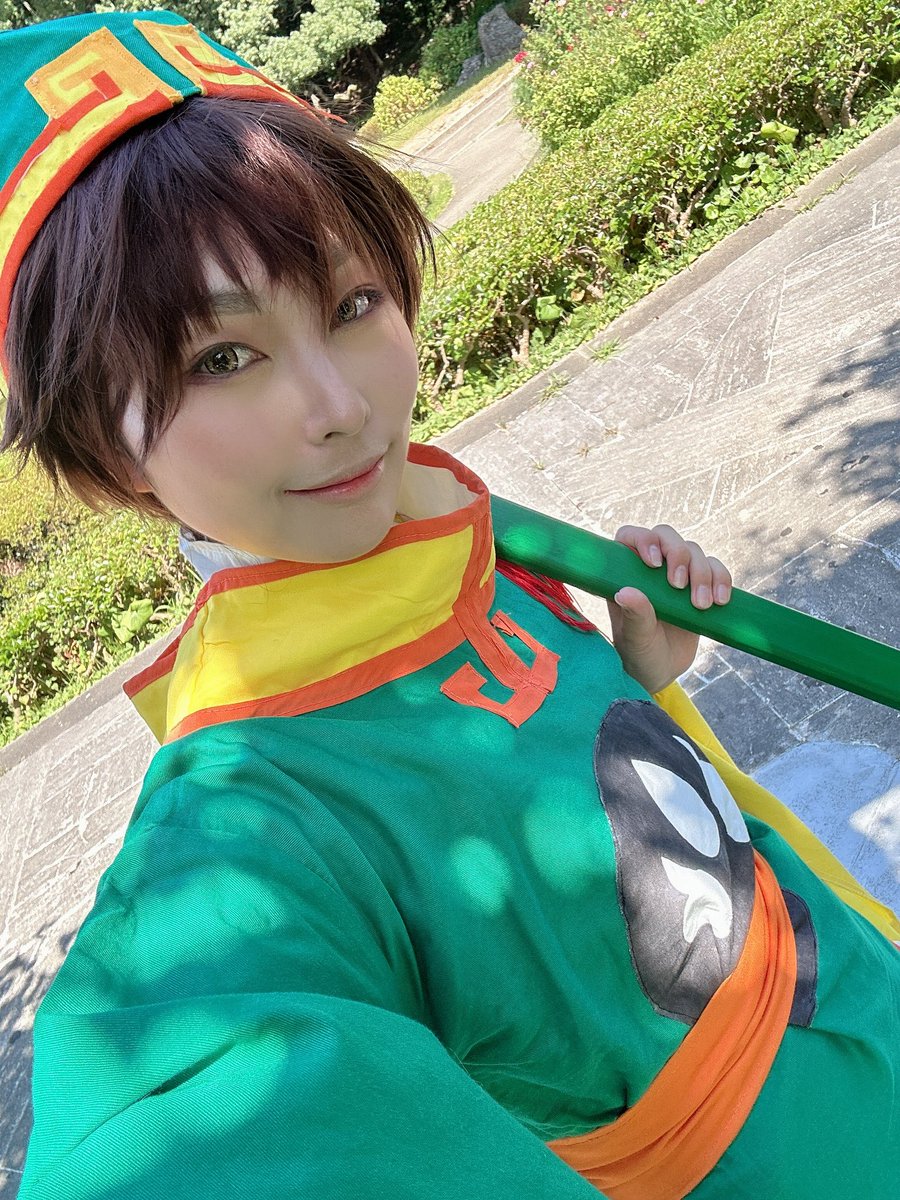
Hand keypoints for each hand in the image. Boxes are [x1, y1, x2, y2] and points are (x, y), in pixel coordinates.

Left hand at [607, 524, 731, 693]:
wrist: (660, 671)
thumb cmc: (638, 653)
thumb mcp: (635, 639)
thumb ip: (634, 616)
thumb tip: (626, 593)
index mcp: (625, 572)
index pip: (631, 536)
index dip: (644, 540)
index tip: (654, 564)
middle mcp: (651, 567)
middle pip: (667, 536)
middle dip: (679, 555)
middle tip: (679, 586)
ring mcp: (677, 574)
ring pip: (694, 552)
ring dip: (702, 574)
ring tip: (701, 605)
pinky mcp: (701, 586)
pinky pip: (716, 570)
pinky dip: (721, 580)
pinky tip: (720, 601)